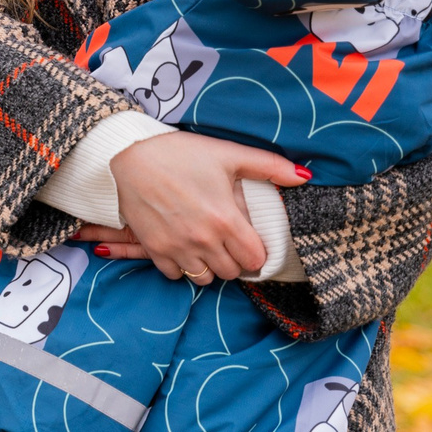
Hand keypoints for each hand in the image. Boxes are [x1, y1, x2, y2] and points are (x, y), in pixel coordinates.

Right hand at [107, 131, 308, 282]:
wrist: (126, 155)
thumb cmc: (178, 153)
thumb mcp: (227, 153)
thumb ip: (269, 166)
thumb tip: (305, 176)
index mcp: (225, 219)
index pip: (255, 259)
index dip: (256, 252)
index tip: (249, 242)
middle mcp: (203, 239)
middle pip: (231, 272)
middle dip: (233, 260)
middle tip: (227, 242)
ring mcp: (176, 247)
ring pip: (204, 278)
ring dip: (208, 266)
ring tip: (205, 246)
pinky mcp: (154, 248)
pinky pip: (175, 275)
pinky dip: (181, 266)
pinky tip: (181, 247)